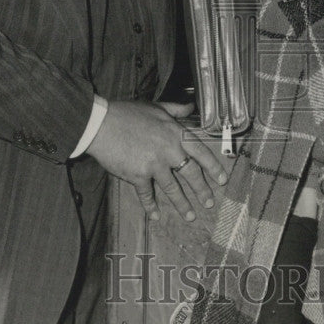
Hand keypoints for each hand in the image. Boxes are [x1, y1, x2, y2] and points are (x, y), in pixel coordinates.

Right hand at [86, 100, 228, 220]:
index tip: (222, 180)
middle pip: (191, 174)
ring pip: (173, 188)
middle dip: (202, 191)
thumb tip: (190, 107)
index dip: (213, 167)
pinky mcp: (138, 175)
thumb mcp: (156, 108)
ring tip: (190, 216)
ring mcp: (154, 165)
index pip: (201, 153)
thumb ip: (176, 110)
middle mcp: (169, 151)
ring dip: (182, 204)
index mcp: (176, 134)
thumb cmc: (128, 113)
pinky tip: (155, 215)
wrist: (101, 124)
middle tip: (209, 203)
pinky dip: (150, 205)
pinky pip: (147, 194)